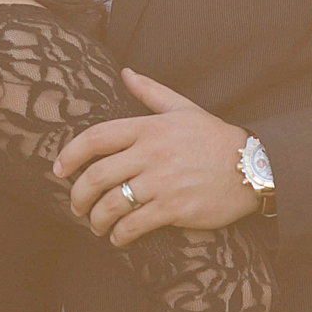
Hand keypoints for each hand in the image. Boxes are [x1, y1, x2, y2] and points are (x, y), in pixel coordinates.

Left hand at [52, 67, 257, 246]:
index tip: (58, 170)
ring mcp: (162, 182)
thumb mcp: (183, 109)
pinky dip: (119, 235)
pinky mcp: (174, 208)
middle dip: (78, 196)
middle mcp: (151, 154)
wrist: (253, 166)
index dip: (69, 155)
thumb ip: (150, 92)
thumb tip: (125, 72)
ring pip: (111, 204)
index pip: (95, 138)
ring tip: (96, 226)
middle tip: (76, 207)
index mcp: (148, 128)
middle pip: (96, 176)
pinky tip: (118, 238)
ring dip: (96, 220)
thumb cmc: (215, 138)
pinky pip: (134, 225)